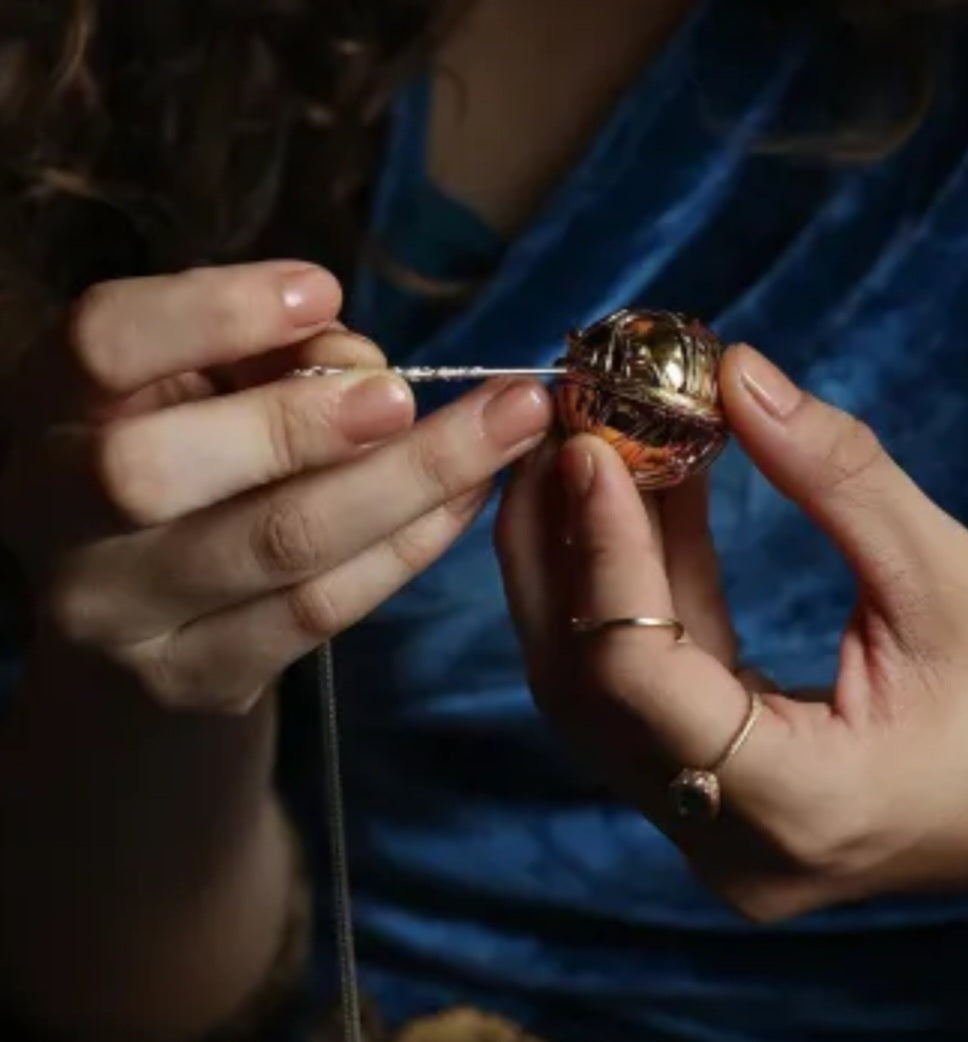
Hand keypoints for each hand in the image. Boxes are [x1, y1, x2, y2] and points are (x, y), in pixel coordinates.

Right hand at [1, 261, 552, 712]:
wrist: (136, 619)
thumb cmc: (184, 462)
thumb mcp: (194, 389)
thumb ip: (259, 358)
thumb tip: (364, 364)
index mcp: (45, 412)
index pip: (97, 345)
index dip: (212, 312)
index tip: (323, 291)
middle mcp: (56, 519)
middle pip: (154, 469)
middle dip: (297, 422)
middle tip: (404, 393)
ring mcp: (121, 617)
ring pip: (274, 546)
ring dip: (407, 479)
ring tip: (502, 427)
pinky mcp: (200, 679)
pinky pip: (323, 610)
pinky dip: (410, 545)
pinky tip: (470, 496)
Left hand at [496, 343, 967, 920]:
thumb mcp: (946, 583)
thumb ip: (836, 476)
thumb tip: (736, 374)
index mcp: (793, 805)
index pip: (638, 673)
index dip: (603, 551)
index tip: (587, 447)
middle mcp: (722, 839)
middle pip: (585, 684)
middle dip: (563, 547)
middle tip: (562, 435)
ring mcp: (704, 829)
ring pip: (594, 686)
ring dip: (587, 563)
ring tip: (589, 454)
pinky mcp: (704, 796)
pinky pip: (637, 684)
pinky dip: (634, 591)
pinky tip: (639, 504)